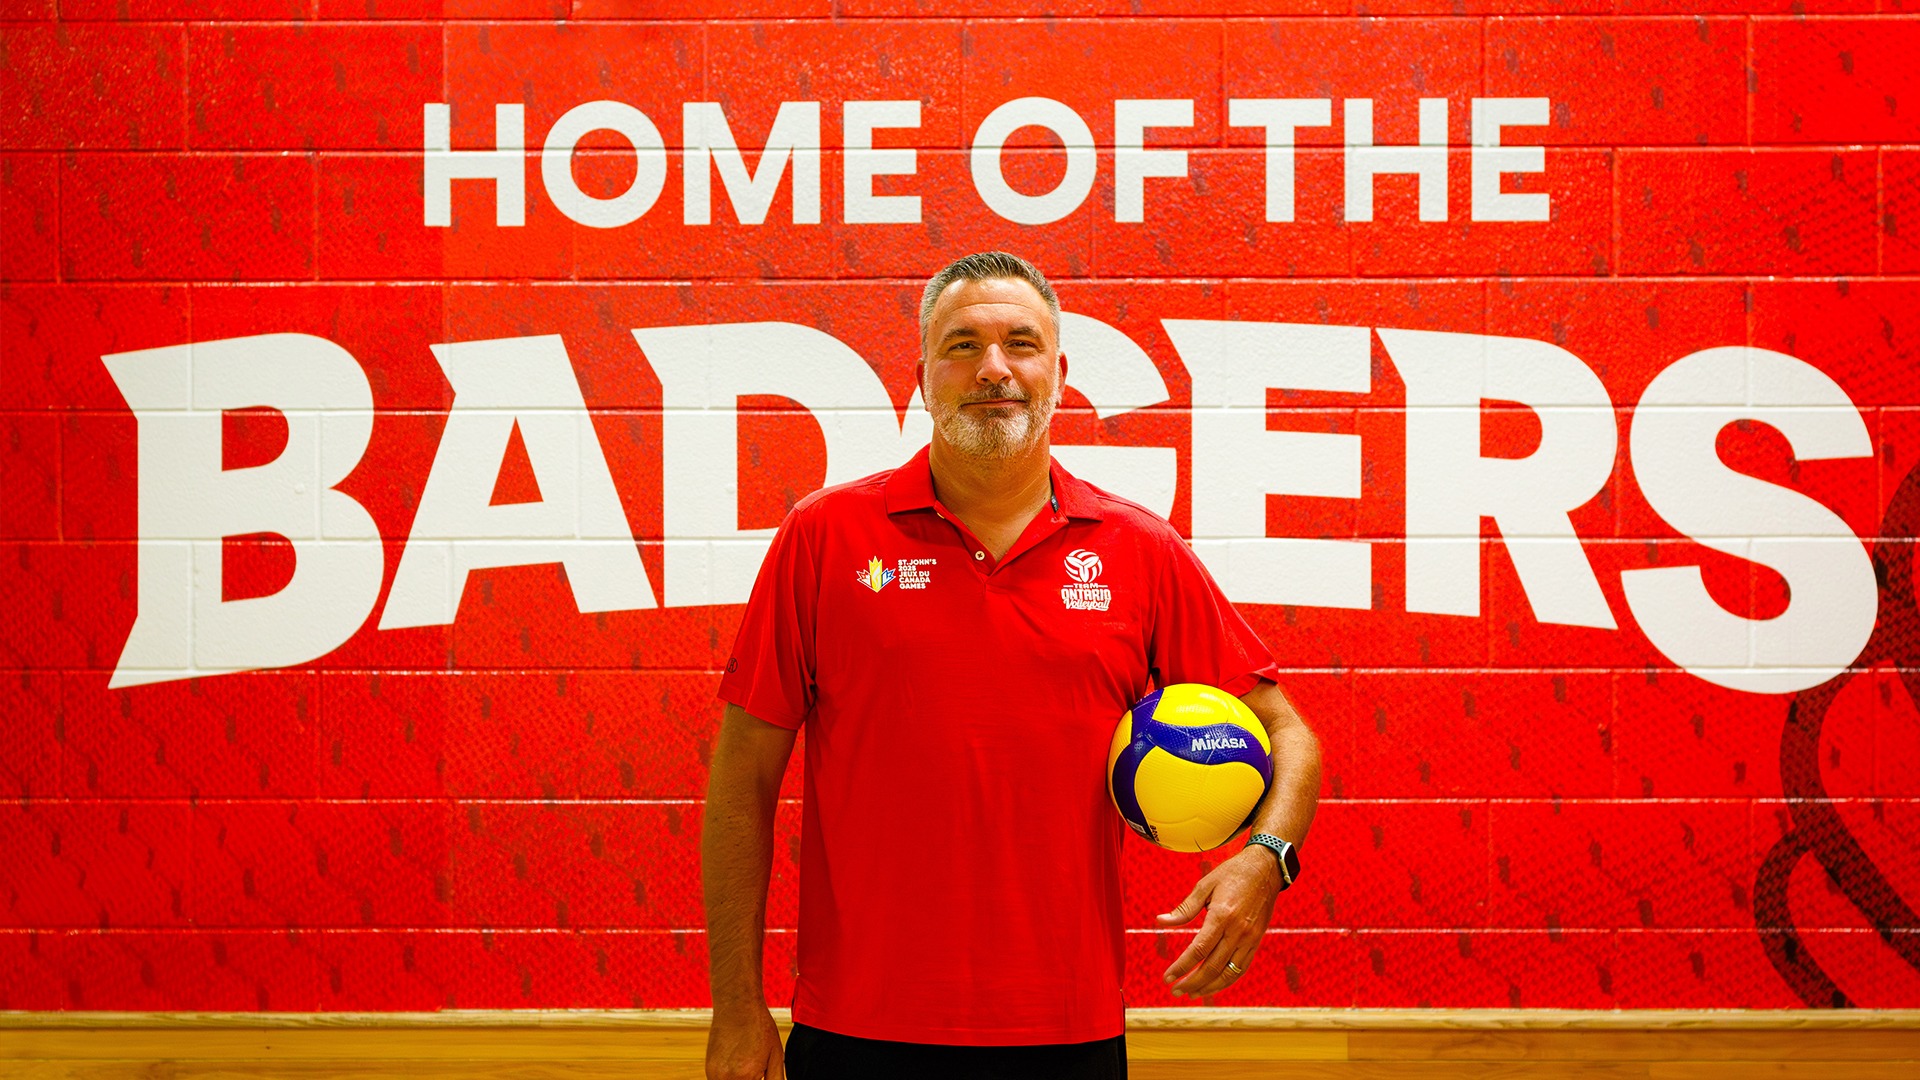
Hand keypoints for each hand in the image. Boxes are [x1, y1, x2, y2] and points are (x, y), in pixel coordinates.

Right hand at [706, 1006, 783, 1079]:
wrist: (737, 1004)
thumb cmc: (760, 1027)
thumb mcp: (776, 1055)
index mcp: (746, 1076)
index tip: (761, 1074)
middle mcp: (726, 1078)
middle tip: (757, 1070)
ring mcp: (714, 1074)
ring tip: (749, 1064)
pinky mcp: (709, 1069)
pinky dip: (732, 1079)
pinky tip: (741, 1065)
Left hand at [1155, 845, 1283, 997]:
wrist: (1265, 869)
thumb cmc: (1232, 874)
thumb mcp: (1204, 885)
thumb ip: (1184, 908)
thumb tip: (1160, 921)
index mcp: (1221, 916)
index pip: (1198, 950)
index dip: (1181, 967)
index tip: (1167, 977)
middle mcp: (1237, 931)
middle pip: (1212, 967)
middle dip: (1191, 982)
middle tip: (1174, 991)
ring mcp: (1249, 939)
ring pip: (1228, 972)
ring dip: (1209, 987)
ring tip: (1191, 993)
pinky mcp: (1256, 941)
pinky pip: (1241, 968)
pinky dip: (1227, 980)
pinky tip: (1213, 984)